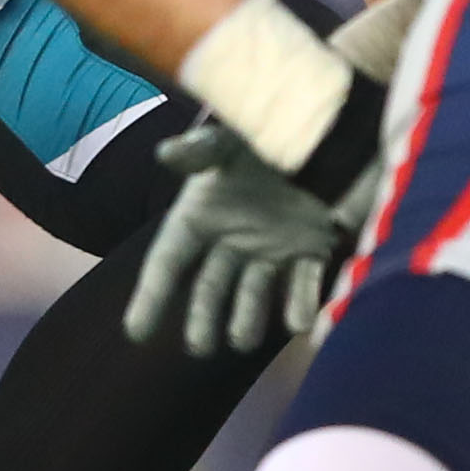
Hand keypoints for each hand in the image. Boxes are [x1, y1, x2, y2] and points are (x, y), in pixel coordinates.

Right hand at [126, 109, 379, 356]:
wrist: (333, 122)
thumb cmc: (274, 126)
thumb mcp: (233, 138)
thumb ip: (201, 149)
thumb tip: (165, 153)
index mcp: (203, 211)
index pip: (168, 261)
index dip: (151, 296)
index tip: (136, 334)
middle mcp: (234, 235)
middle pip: (209, 288)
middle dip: (202, 318)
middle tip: (200, 347)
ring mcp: (273, 245)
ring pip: (253, 294)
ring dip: (247, 319)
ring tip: (242, 340)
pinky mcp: (313, 248)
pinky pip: (304, 284)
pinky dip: (301, 305)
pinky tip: (299, 324)